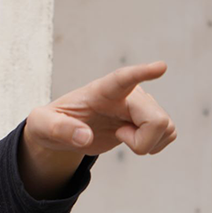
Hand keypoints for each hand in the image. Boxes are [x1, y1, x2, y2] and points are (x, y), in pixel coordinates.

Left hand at [24, 61, 176, 156]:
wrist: (61, 131)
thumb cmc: (50, 123)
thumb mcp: (41, 126)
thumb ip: (58, 129)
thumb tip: (84, 137)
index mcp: (100, 91)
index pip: (123, 79)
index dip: (141, 74)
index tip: (160, 67)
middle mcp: (126, 93)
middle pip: (156, 119)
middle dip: (141, 141)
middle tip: (116, 136)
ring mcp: (140, 104)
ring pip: (166, 127)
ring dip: (146, 143)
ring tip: (120, 135)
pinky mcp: (148, 118)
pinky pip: (170, 133)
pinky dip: (153, 145)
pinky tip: (132, 139)